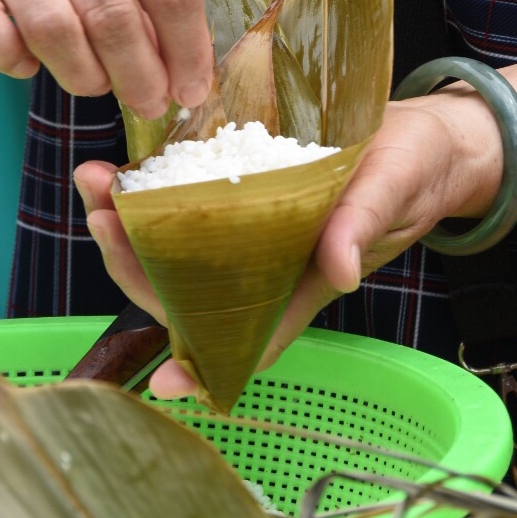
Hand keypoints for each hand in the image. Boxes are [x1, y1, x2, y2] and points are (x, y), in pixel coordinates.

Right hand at [0, 0, 212, 117]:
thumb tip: (177, 61)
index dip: (188, 50)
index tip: (192, 88)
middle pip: (111, 17)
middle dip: (140, 78)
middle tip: (151, 103)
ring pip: (53, 33)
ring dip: (84, 77)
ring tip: (98, 83)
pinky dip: (11, 62)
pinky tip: (30, 61)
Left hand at [75, 95, 501, 397]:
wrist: (421, 136)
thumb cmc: (413, 171)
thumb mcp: (395, 190)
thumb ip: (363, 226)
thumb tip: (338, 271)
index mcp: (298, 283)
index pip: (243, 337)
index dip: (201, 363)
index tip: (162, 381)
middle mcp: (262, 267)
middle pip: (186, 290)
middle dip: (133, 262)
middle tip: (100, 215)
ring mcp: (247, 234)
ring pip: (174, 248)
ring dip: (128, 223)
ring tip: (95, 181)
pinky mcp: (239, 195)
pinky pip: (185, 205)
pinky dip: (149, 189)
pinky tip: (122, 163)